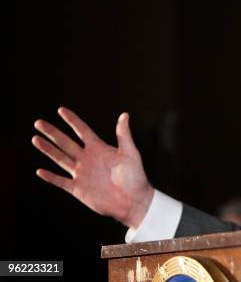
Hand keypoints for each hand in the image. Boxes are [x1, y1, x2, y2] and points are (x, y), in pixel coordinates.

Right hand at [32, 107, 153, 227]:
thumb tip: (124, 115)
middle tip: (38, 122)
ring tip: (35, 139)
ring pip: (60, 159)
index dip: (72, 120)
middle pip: (66, 142)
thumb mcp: (130, 153)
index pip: (82, 131)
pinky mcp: (78, 189)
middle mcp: (87, 159)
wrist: (133, 201)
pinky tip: (39, 171)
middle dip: (53, 132)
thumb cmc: (135, 176)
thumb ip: (124, 135)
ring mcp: (81, 173)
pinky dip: (51, 177)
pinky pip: (61, 181)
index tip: (61, 110)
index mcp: (99, 149)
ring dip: (48, 150)